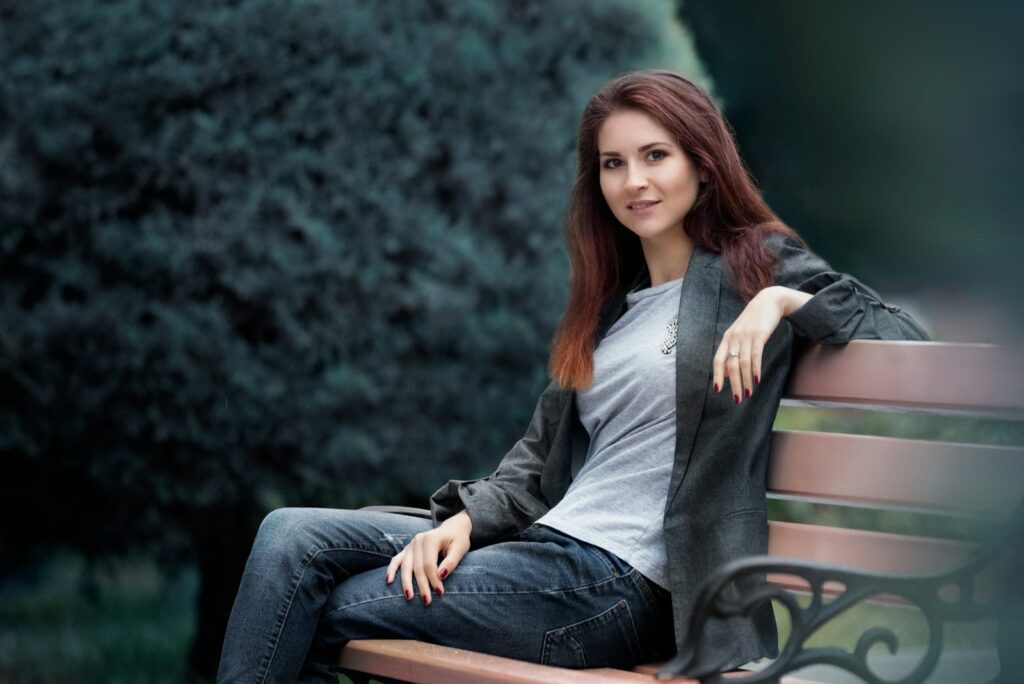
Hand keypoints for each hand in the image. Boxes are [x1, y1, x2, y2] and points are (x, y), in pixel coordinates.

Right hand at [385, 510, 471, 604]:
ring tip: (409, 597)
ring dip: (406, 583)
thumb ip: (451, 561)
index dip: (434, 580)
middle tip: (427, 601)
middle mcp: (418, 540)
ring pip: (405, 566)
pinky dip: (392, 570)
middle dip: (422, 585)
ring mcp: (411, 545)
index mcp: (430, 539)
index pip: (429, 564)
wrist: (453, 529)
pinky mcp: (407, 549)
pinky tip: (389, 581)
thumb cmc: (458, 540)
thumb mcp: (460, 548)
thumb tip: (441, 575)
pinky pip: (396, 560)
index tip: (440, 593)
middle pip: (417, 567)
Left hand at [713, 286, 805, 403]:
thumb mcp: (741, 334)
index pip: (718, 360)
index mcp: (727, 338)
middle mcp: (733, 338)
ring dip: (746, 381)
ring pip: (743, 363)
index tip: (717, 390)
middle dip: (733, 384)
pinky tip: (757, 380)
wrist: (770, 300)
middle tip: (737, 399)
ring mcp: (746, 336)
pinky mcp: (759, 335)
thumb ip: (734, 351)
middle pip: (730, 365)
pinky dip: (755, 369)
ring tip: (748, 394)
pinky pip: (755, 355)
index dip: (717, 375)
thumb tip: (728, 373)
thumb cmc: (755, 321)